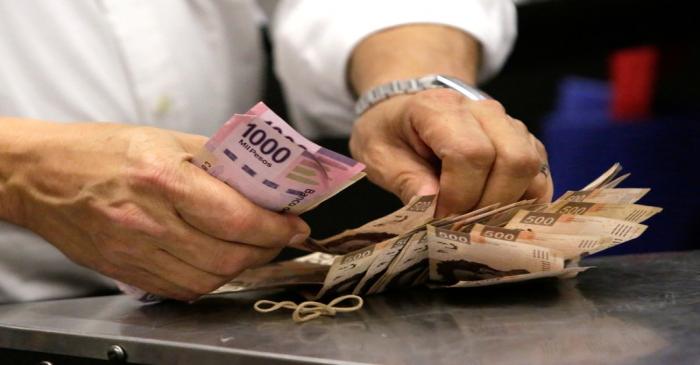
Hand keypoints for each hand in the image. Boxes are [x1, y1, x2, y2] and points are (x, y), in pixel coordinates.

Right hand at [11, 122, 309, 300]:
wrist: (41, 176)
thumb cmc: (103, 150)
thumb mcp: (167, 140)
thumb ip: (218, 163)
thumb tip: (265, 182)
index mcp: (163, 179)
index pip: (238, 219)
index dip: (276, 228)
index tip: (296, 225)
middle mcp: (149, 221)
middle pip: (230, 256)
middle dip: (268, 249)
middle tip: (281, 236)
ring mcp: (135, 252)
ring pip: (210, 279)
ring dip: (243, 267)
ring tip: (254, 247)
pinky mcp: (125, 272)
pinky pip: (182, 289)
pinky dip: (211, 279)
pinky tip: (219, 260)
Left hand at [349, 89, 552, 216]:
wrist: (406, 110)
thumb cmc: (390, 133)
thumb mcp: (378, 155)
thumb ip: (404, 180)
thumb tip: (433, 208)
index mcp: (439, 108)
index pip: (470, 153)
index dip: (460, 194)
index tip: (441, 215)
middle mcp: (482, 110)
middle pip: (513, 159)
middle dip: (489, 203)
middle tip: (460, 221)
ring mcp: (508, 123)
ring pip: (531, 166)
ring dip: (508, 203)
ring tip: (476, 218)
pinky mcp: (524, 142)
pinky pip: (540, 174)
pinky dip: (524, 201)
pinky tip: (496, 214)